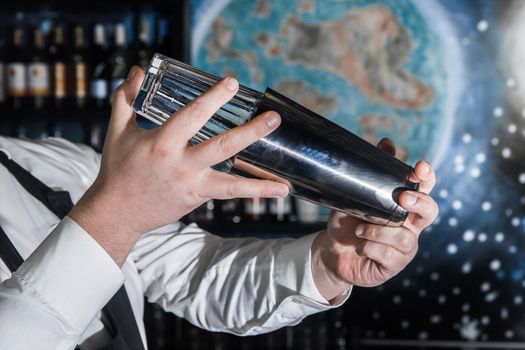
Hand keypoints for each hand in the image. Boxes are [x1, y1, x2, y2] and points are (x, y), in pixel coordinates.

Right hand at [69, 66, 288, 264]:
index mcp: (162, 143)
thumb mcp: (117, 131)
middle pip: (222, 147)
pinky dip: (254, 193)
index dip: (214, 98)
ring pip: (231, 183)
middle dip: (250, 132)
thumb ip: (126, 99)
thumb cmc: (119, 170)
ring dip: (260, 180)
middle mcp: (181, 165)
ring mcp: (192, 185)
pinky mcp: (197, 198)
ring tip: (285, 181)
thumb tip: (136, 71)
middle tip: (274, 118)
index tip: (233, 83)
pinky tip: (277, 191)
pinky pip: (229, 195)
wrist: (117, 212)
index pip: (193, 115)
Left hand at [311, 138, 438, 301]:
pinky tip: (360, 247)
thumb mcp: (354, 194)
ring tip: (359, 229)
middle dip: (419, 202)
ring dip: (379, 230)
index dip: (427, 178)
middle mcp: (410, 225)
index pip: (425, 188)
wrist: (331, 251)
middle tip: (401, 196)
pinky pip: (389, 256)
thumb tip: (387, 143)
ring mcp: (404, 248)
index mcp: (405, 205)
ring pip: (405, 237)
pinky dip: (371, 248)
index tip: (420, 166)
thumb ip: (371, 172)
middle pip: (430, 212)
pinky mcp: (393, 265)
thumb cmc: (348, 220)